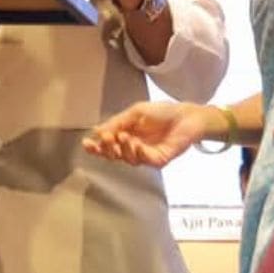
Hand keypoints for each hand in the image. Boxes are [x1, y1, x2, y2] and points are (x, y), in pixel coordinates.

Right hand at [84, 102, 213, 167]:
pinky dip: (138, 153)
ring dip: (122, 149)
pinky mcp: (158, 160)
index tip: (86, 143)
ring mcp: (146, 155)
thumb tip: (96, 130)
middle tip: (105, 139)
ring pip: (127, 159)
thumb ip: (117, 122)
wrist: (187, 115)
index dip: (96, 146)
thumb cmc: (163, 112)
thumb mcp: (135, 112)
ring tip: (123, 136)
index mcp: (126, 135)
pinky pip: (144, 161)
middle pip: (114, 156)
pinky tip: (137, 144)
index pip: (107, 145)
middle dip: (106, 149)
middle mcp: (133, 148)